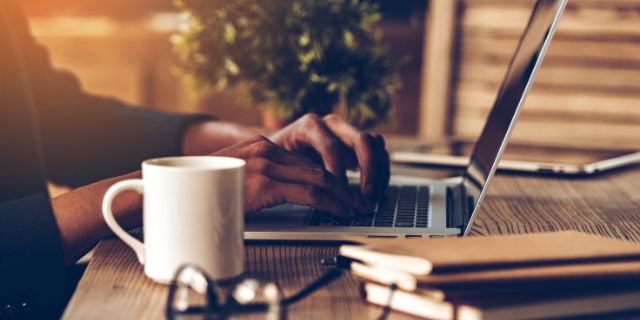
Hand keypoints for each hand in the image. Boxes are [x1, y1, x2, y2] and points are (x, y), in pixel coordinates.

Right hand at [211, 135, 373, 216]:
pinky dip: (330, 203)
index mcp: (261, 146)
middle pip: (317, 168)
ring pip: (318, 179)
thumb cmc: (206, 190)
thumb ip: (262, 179)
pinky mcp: (266, 183)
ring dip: (344, 196)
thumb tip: (285, 194)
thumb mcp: (238, 178)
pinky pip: (308, 193)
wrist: (178, 191)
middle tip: (360, 201)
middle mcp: (266, 149)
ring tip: (358, 208)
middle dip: (344, 187)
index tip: (344, 191)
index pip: (305, 163)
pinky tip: (341, 211)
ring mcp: (266, 164)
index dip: (330, 178)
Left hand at [269, 113, 389, 197]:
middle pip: (361, 139)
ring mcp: (346, 131)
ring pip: (374, 143)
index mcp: (309, 125)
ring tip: (371, 195)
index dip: (338, 172)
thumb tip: (300, 190)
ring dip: (378, 170)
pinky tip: (374, 190)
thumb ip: (288, 169)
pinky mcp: (355, 142)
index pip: (331, 146)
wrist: (275, 147)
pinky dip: (380, 170)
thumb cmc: (274, 156)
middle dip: (368, 168)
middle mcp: (331, 124)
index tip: (339, 193)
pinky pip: (377, 151)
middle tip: (366, 193)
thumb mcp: (276, 161)